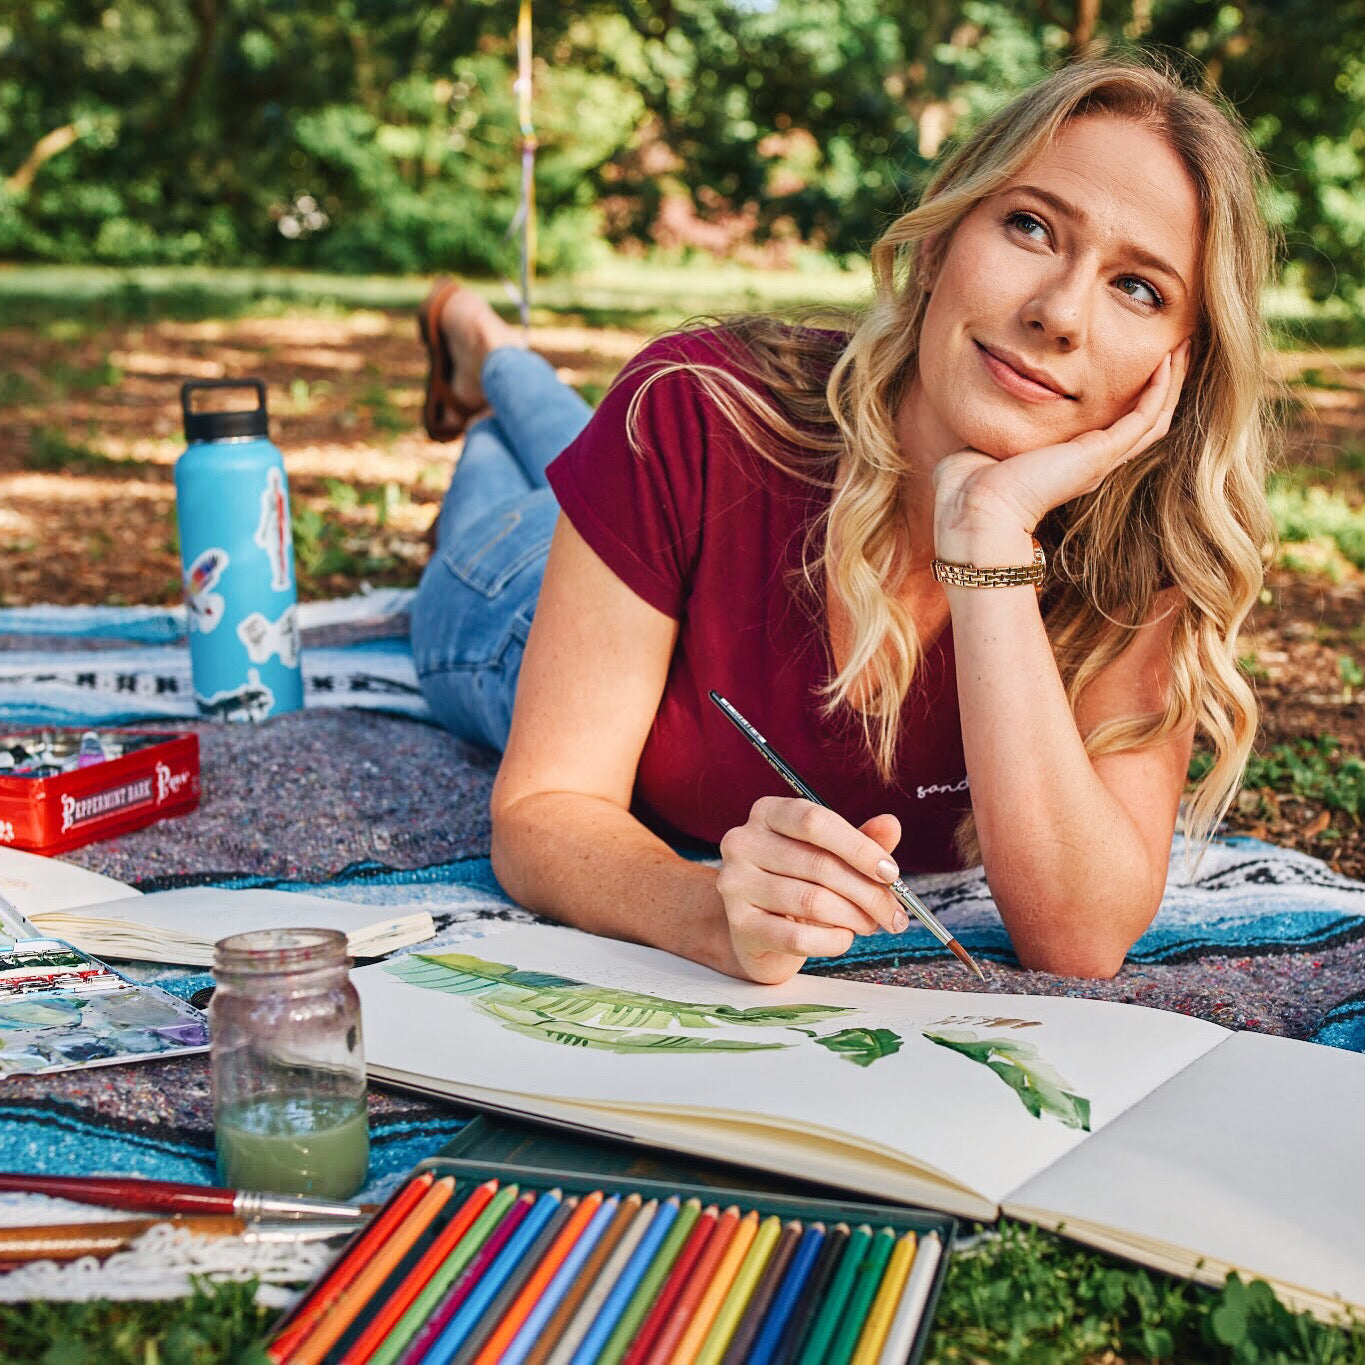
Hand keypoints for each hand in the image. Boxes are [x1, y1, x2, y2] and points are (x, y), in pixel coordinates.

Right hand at [716, 798, 905, 983]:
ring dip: (854, 917)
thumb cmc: (797, 882)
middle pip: (820, 864)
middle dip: (868, 892)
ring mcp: (736, 883)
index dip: (859, 847)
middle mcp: (744, 842)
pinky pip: (798, 937)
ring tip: (870, 924)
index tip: (890, 872)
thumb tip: (891, 825)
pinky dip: (833, 941)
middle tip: (893, 912)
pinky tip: (844, 938)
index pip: (815, 820)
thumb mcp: (829, 854)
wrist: (756, 928)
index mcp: (768, 813)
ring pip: (812, 901)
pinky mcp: (740, 925)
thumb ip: (860, 840)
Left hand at [933, 339, 1190, 549]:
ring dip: (1171, 383)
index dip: (1129, 393)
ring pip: (1155, 418)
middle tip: (1175, 347)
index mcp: (1067, 462)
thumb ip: (996, 422)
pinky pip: (1146, 417)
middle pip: (1144, 420)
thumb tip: (981, 403)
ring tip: (1181, 347)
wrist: (976, 509)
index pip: (1112, 425)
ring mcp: (1099, 461)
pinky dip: (1160, 389)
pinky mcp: (1100, 455)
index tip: (1137, 357)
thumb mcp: (989, 440)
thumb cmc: (969, 482)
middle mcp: (1090, 463)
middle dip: (1161, 383)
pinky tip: (1167, 360)